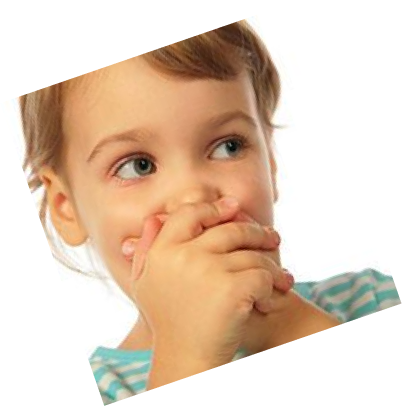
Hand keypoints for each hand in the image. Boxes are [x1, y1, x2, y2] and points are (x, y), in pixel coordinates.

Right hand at [126, 198, 292, 366]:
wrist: (185, 360)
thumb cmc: (168, 320)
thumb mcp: (145, 283)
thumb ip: (145, 248)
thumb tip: (153, 218)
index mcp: (162, 251)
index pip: (190, 213)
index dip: (214, 207)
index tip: (234, 206)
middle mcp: (183, 255)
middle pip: (230, 229)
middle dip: (256, 231)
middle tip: (272, 238)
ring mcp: (208, 270)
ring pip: (253, 254)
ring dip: (271, 263)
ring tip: (282, 275)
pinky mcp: (232, 290)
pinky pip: (263, 274)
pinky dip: (273, 285)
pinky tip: (270, 297)